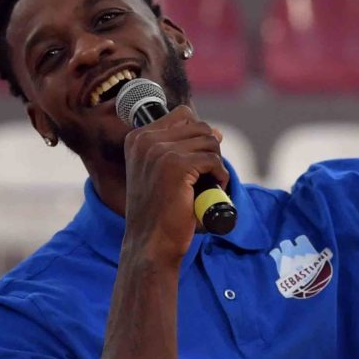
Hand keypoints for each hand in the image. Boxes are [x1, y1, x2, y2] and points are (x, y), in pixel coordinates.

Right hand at [122, 105, 227, 266]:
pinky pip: (213, 160)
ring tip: (211, 183)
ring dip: (217, 162)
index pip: (182, 115)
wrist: (150, 243)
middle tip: (208, 174)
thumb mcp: (160, 173)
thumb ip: (179, 149)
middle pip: (199, 127)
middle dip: (211, 149)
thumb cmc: (159, 212)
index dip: (199, 135)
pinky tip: (215, 189)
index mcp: (137, 138)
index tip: (200, 160)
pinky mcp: (177, 166)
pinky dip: (221, 175)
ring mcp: (160, 151)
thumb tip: (217, 132)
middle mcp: (145, 140)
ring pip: (209, 141)